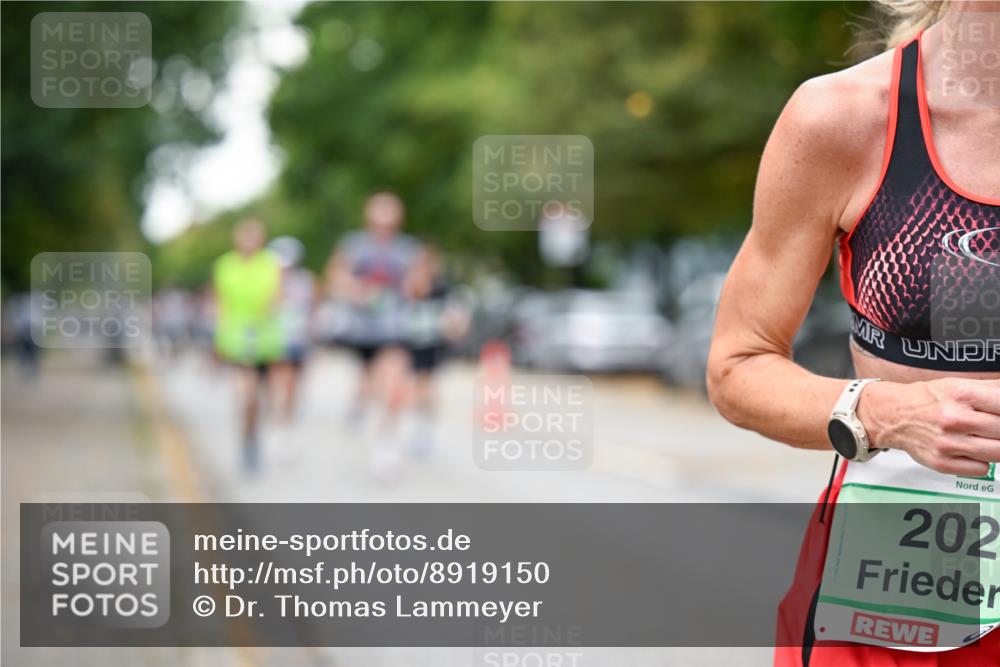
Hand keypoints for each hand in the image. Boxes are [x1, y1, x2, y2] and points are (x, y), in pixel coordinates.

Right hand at [857, 379, 999, 475]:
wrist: (891, 415)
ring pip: (998, 452)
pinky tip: (971, 450)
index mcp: (960, 394)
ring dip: (996, 446)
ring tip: (986, 438)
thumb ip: (992, 389)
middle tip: (993, 427)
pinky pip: (981, 469)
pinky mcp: (942, 463)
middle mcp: (953, 418)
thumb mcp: (958, 384)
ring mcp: (947, 443)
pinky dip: (981, 461)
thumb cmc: (926, 400)